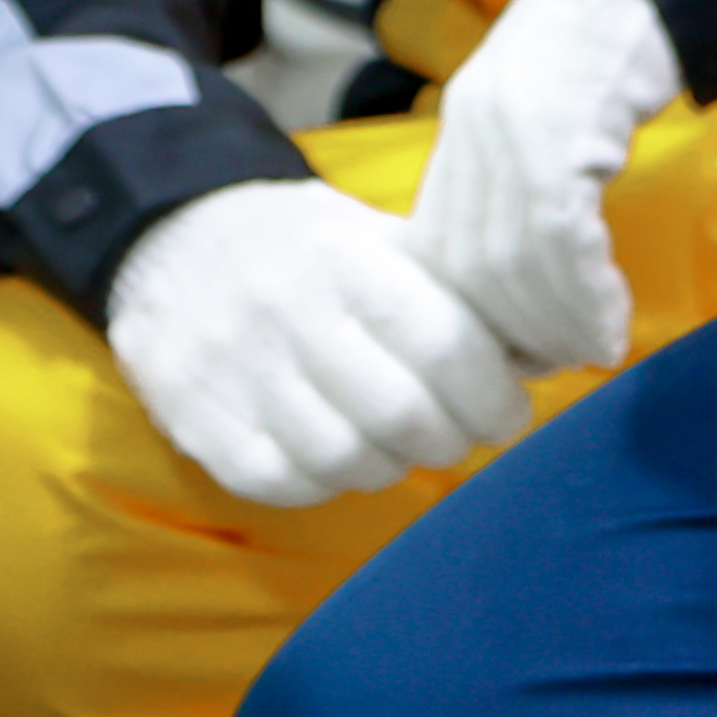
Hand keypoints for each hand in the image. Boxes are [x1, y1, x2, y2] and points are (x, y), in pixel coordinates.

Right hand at [100, 175, 532, 506]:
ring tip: (405, 445)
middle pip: (402, 412)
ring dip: (395, 465)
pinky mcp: (197, 421)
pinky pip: (285, 483)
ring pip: (347, 458)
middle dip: (455, 438)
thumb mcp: (375, 233)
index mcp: (344, 254)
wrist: (173, 239)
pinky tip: (345, 454)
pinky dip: (330, 482)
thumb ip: (451, 287)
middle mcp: (286, 310)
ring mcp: (234, 370)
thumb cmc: (305, 245)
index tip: (511, 410)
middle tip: (466, 434)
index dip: (493, 393)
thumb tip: (544, 351)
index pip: (443, 340)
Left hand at [404, 0, 681, 370]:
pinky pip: (558, 240)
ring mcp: (516, 121)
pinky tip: (612, 323)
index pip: (438, 246)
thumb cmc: (621, 21)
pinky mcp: (565, 124)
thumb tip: (533, 260)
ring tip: (594, 349)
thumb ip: (528, 162)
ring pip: (510, 263)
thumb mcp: (552, 89)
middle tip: (558, 363)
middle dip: (509, 331)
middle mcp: (477, 121)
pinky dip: (583, 298)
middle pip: (466, 266)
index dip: (472, 313)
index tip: (519, 347)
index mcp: (467, 116)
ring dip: (554, 325)